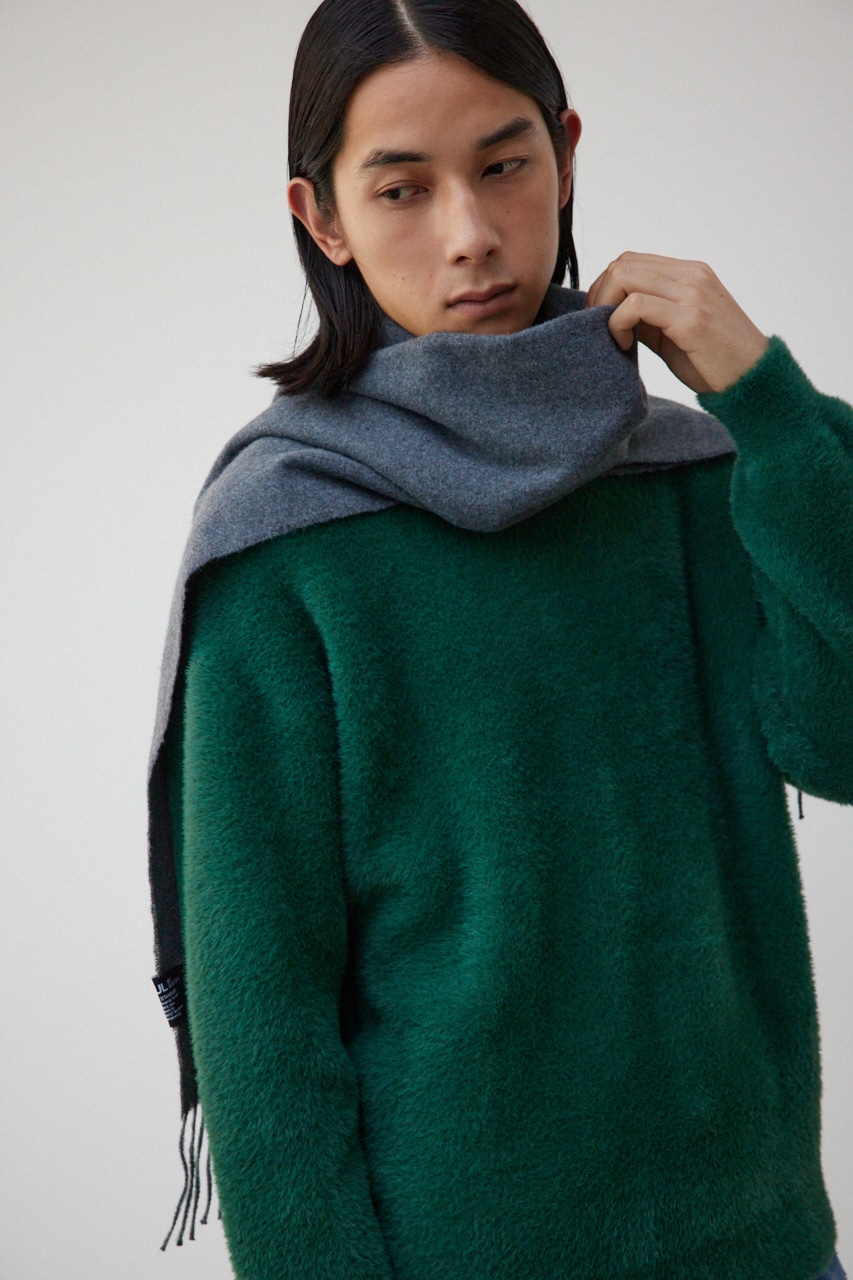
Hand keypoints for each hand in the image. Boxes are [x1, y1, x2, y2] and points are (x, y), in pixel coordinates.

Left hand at [585, 251, 769, 393]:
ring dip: (605, 308)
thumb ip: (648, 316)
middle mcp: (691, 275)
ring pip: (624, 277)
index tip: (601, 318)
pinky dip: (618, 325)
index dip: (606, 287)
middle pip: (622, 263)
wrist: (752, 381)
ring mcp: (691, 293)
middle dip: (599, 295)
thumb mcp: (675, 331)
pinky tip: (625, 347)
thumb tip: (610, 313)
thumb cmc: (715, 362)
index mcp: (690, 274)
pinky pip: (635, 305)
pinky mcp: (689, 318)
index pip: (631, 260)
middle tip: (598, 328)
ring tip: (613, 337)